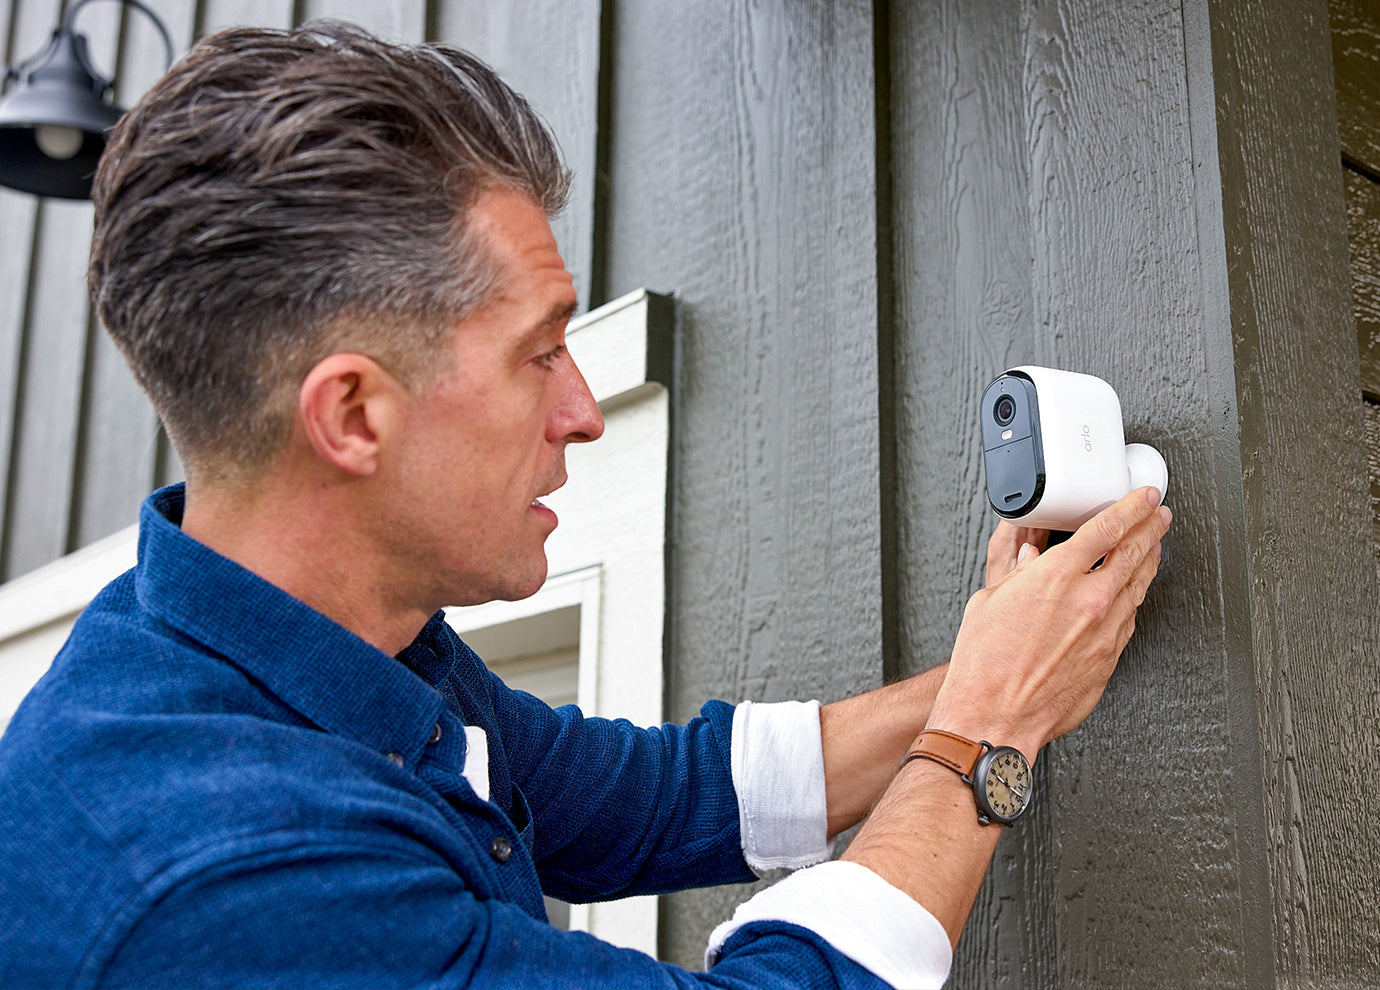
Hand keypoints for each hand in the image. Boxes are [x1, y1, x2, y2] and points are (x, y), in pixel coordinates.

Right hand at [929, 488, 1170, 756]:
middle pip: (1135, 552)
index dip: (1131, 507)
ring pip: (1139, 586)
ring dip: (1150, 561)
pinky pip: (1130, 618)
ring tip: (1154, 547)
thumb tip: (1031, 561)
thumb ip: (1018, 573)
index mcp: (1056, 576)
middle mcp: (1088, 600)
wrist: (995, 716)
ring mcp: (1105, 631)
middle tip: (1159, 515)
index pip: (1107, 528)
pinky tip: (1132, 593)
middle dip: (1151, 528)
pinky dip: (1134, 598)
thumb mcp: (990, 600)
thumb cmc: (984, 665)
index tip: (1142, 497)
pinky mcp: (1110, 658)